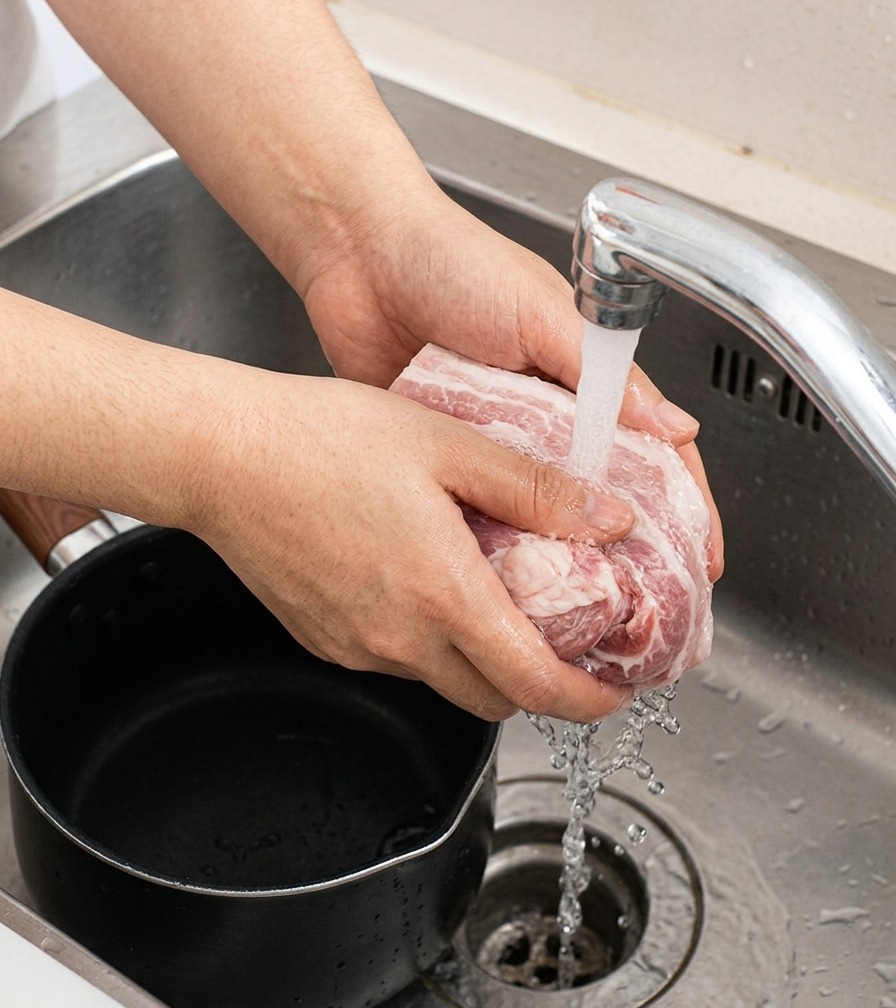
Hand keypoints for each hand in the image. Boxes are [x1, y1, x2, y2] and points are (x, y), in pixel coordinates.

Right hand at [190, 369, 637, 721]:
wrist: (221, 455)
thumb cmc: (323, 440)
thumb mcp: (448, 445)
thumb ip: (536, 489)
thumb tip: (610, 519)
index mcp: (442, 593)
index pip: (535, 685)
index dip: (588, 700)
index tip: (616, 691)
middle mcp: (400, 638)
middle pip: (495, 701)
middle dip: (542, 688)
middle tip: (568, 646)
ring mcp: (357, 646)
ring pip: (445, 682)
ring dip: (485, 663)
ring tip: (498, 602)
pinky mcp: (325, 640)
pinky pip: (396, 660)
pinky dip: (431, 644)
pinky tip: (429, 586)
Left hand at [299, 189, 723, 579]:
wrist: (361, 257)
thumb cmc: (454, 261)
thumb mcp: (540, 311)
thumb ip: (601, 372)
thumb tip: (672, 426)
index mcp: (584, 374)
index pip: (654, 448)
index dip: (685, 503)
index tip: (703, 555)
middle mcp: (548, 413)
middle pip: (602, 491)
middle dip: (630, 543)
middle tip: (648, 602)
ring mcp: (499, 437)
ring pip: (542, 507)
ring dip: (562, 550)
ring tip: (583, 604)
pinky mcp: (450, 451)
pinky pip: (481, 504)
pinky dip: (497, 537)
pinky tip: (507, 575)